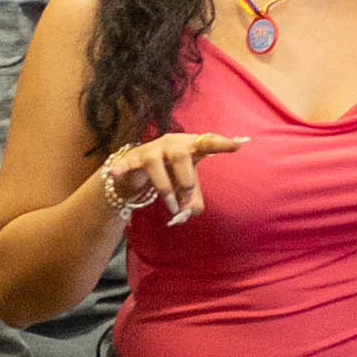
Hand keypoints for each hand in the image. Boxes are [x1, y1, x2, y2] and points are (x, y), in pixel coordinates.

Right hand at [97, 130, 247, 227]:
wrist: (138, 171)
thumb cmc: (170, 176)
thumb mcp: (186, 189)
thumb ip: (192, 201)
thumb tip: (188, 213)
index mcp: (191, 147)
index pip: (209, 142)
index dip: (223, 144)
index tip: (241, 143)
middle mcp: (172, 143)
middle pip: (182, 155)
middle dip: (186, 181)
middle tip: (187, 199)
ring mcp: (151, 149)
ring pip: (157, 165)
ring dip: (166, 190)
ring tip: (172, 207)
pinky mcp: (133, 158)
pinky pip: (127, 164)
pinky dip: (122, 169)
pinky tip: (114, 173)